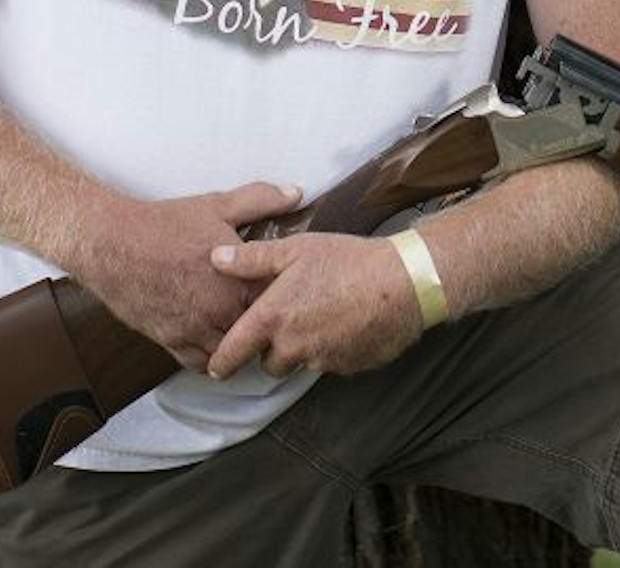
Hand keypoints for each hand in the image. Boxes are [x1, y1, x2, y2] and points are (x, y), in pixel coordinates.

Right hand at [69, 181, 303, 372]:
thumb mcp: (217, 206)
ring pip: (230, 353)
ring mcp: (193, 331)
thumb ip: (261, 200)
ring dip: (237, 344)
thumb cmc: (162, 225)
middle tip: (267, 312)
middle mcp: (218, 312)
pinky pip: (199, 363)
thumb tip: (294, 192)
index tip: (286, 291)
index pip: (277, 301)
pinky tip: (213, 338)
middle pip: (257, 332)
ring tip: (241, 327)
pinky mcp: (169, 342)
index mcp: (237, 280)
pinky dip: (210, 356)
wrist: (111, 244)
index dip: (284, 296)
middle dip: (263, 323)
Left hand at [203, 233, 423, 380]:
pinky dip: (333, 349)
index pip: (232, 353)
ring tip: (322, 316)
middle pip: (269, 363)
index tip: (216, 366)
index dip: (221, 362)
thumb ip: (252, 259)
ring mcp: (322, 361)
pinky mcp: (348, 368)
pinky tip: (347, 323)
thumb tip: (215, 257)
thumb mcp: (297, 250)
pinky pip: (331, 363)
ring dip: (304, 348)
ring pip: (302, 363)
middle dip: (272, 349)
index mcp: (273, 318)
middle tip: (288, 321)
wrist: (404, 283)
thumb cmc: (348, 261)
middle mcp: (293, 346)